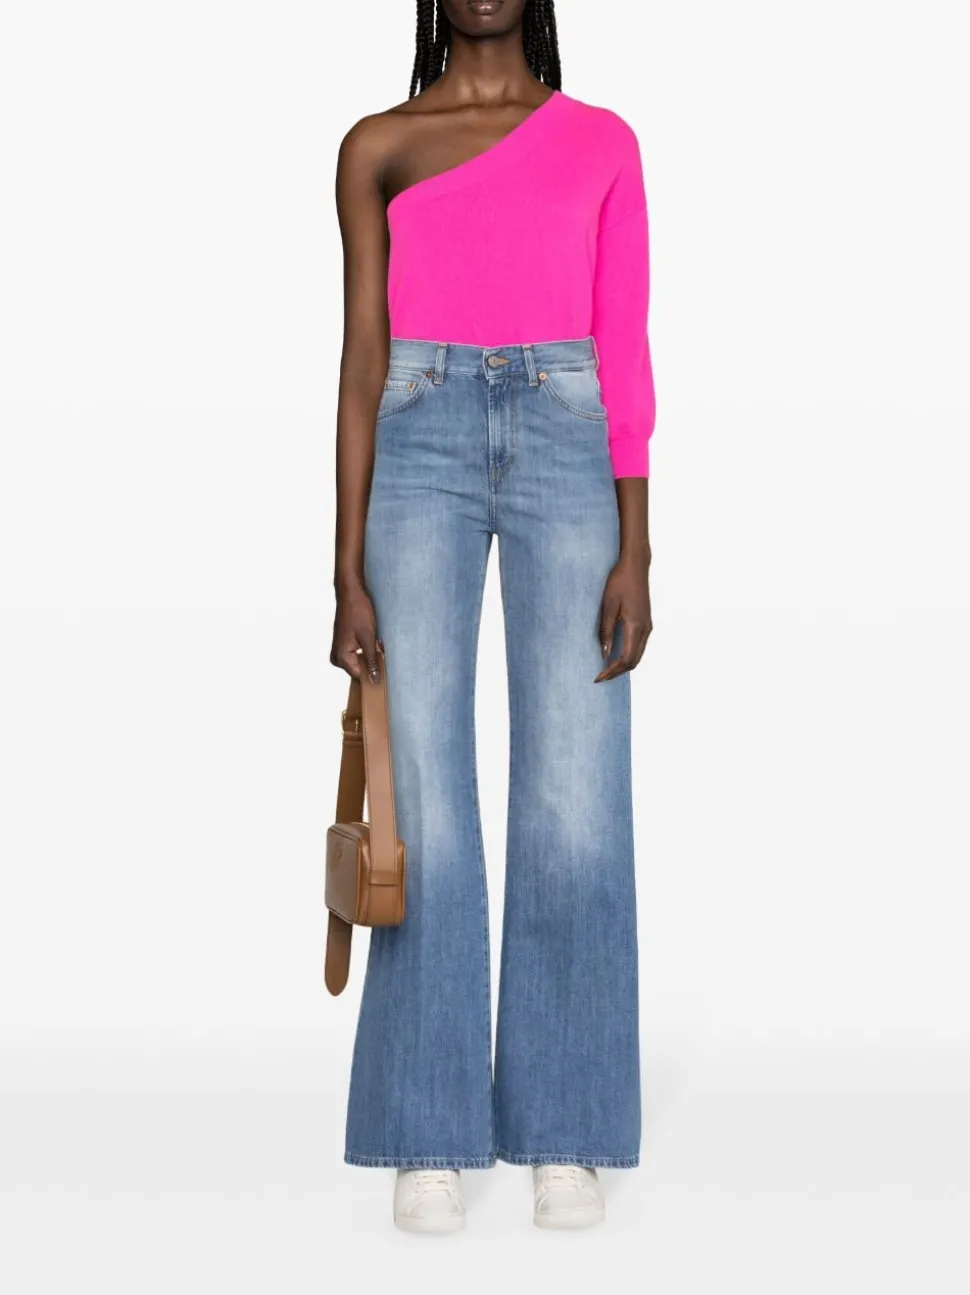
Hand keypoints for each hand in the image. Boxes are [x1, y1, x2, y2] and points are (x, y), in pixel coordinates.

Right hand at [331, 580, 380, 682]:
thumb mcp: (369, 639)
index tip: (386, 672)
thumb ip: (372, 662)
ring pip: (359, 662)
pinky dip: (366, 650)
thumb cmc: (358, 612)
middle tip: (381, 650)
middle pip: (359, 670)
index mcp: (341, 658)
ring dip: (371, 656)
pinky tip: (373, 641)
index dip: (374, 675)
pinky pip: (357, 655)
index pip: (360, 677)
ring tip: (376, 643)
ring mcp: (339, 651)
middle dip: (373, 663)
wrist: (350, 594)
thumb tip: (375, 681)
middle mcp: (337, 657)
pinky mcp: (343, 645)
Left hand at [595, 558, 651, 681]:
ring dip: (623, 665)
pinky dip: (628, 656)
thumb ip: (606, 631)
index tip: (598, 677)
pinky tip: (615, 655)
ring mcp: (647, 626)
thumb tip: (604, 654)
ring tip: (606, 669)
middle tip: (600, 678)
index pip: (626, 659)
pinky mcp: (645, 622)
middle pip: (634, 661)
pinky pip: (638, 646)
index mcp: (636, 626)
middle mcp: (645, 629)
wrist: (635, 566)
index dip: (612, 671)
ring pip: (637, 655)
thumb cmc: (619, 582)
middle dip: (617, 672)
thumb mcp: (608, 606)